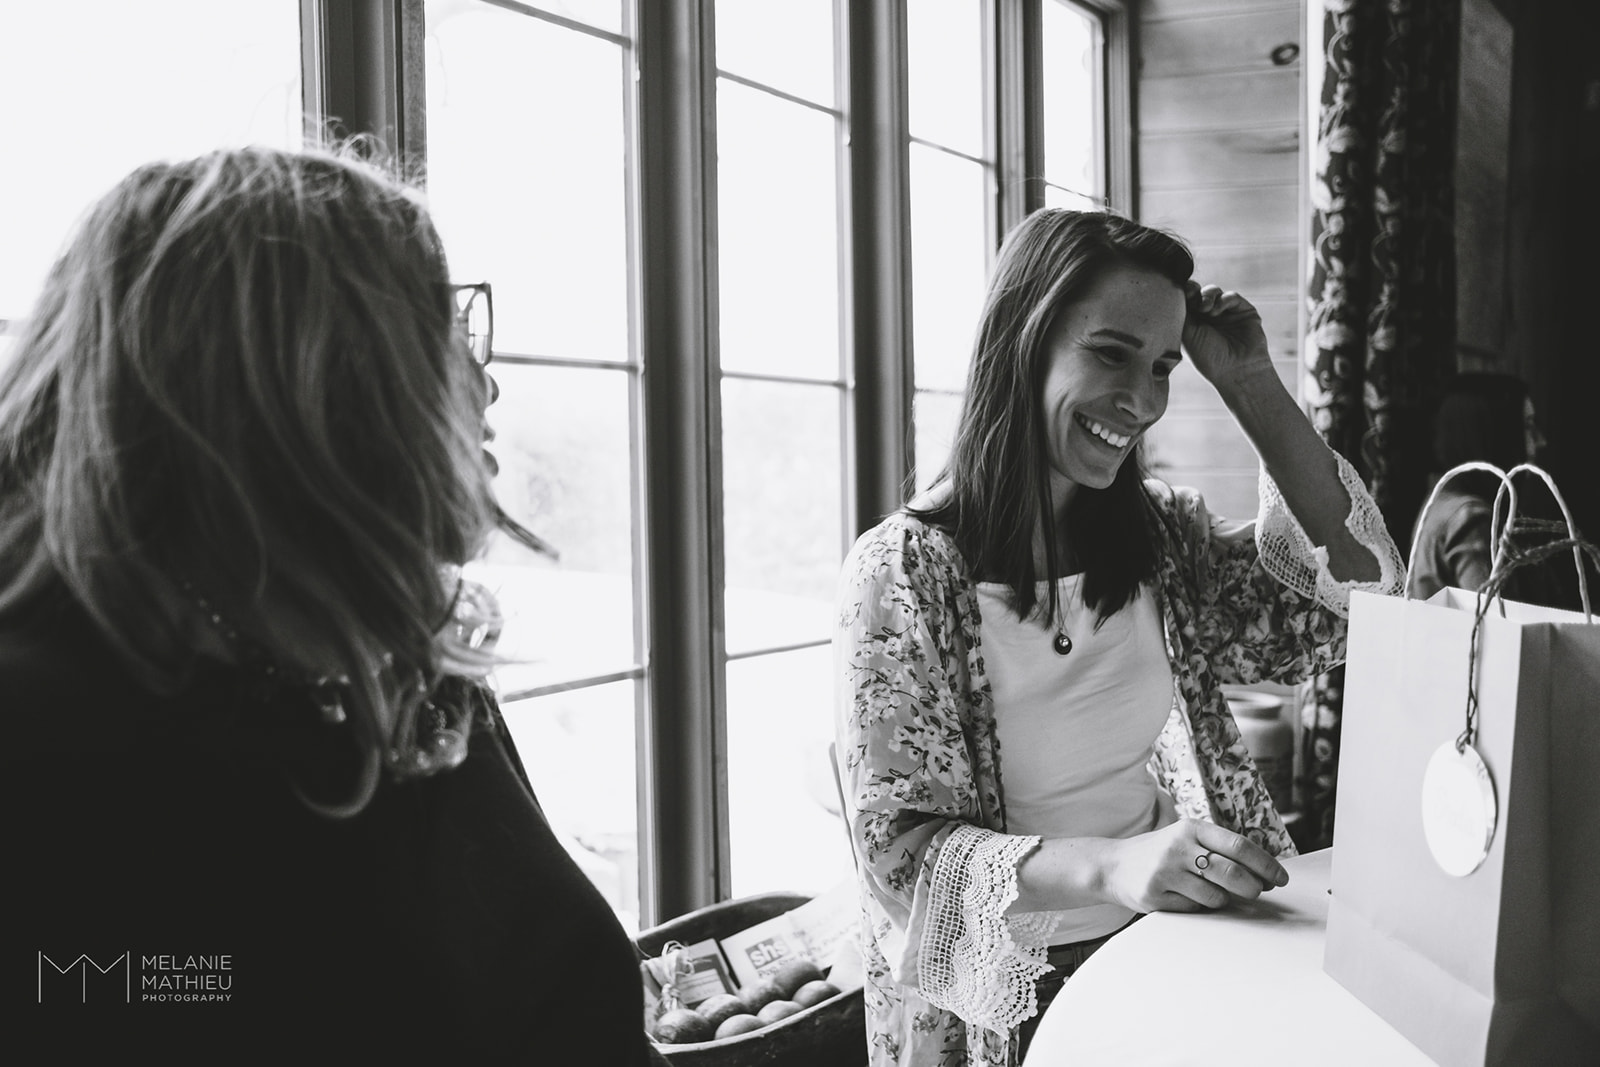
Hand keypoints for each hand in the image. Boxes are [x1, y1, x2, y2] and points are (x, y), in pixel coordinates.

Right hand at [1100, 819, 1287, 913]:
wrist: (1112, 865)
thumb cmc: (1160, 853)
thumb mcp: (1186, 838)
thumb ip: (1219, 850)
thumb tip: (1264, 874)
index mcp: (1191, 828)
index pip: (1239, 847)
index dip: (1265, 865)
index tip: (1280, 878)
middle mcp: (1177, 847)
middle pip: (1232, 873)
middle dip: (1252, 887)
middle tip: (1257, 892)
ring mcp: (1164, 872)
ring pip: (1215, 896)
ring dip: (1223, 900)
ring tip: (1212, 892)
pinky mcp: (1153, 895)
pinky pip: (1193, 909)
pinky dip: (1199, 907)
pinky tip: (1188, 898)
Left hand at [1180, 282, 1274, 393]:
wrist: (1235, 370)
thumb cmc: (1208, 358)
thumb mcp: (1187, 335)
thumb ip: (1181, 313)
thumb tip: (1174, 293)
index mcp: (1192, 322)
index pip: (1185, 300)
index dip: (1182, 293)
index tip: (1180, 293)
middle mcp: (1209, 316)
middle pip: (1198, 292)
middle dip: (1193, 290)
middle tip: (1191, 295)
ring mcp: (1226, 313)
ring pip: (1214, 291)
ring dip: (1207, 295)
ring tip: (1205, 309)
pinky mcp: (1244, 311)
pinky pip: (1232, 296)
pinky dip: (1223, 300)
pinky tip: (1217, 311)